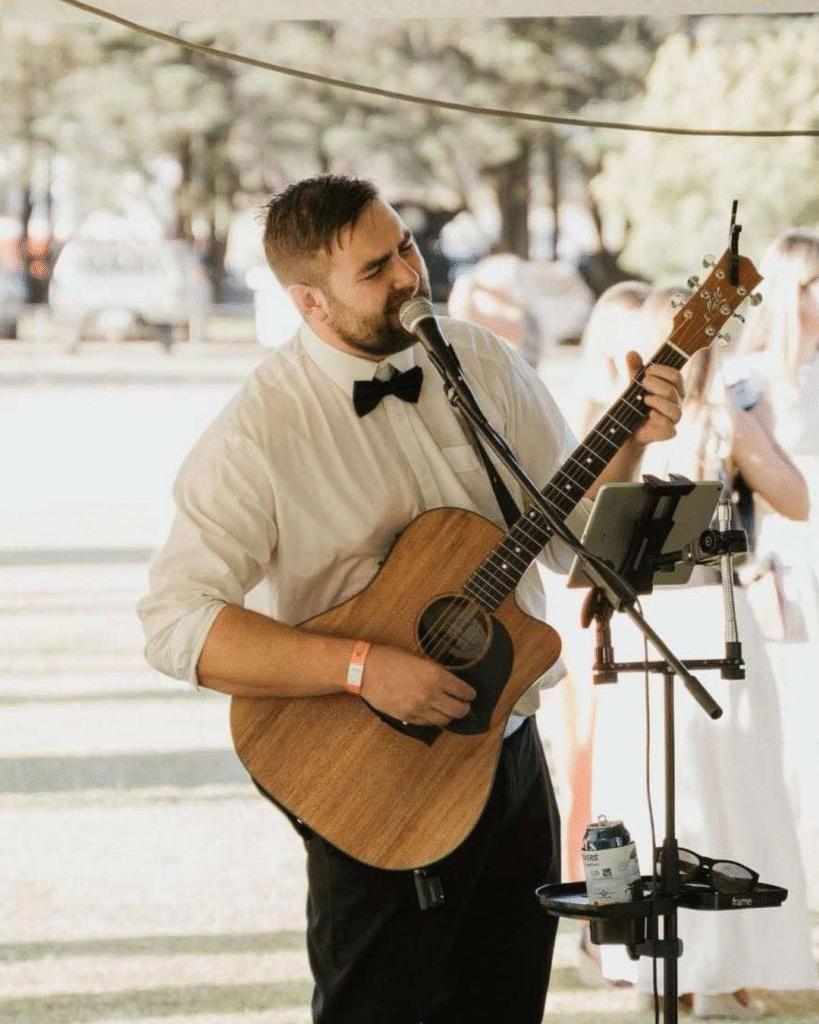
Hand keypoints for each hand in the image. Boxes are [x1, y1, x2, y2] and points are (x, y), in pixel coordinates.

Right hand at [359, 645, 475, 726]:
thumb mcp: (419, 659)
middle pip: (459, 710)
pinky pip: (428, 724)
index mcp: (435, 675)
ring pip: (445, 720)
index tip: (470, 694)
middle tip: (464, 705)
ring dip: (450, 716)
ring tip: (449, 711)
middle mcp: (430, 694)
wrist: (365, 670)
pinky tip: (433, 714)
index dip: (470, 694)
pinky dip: (433, 720)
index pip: (463, 691)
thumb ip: (435, 673)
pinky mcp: (407, 717)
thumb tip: (449, 684)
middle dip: (464, 708)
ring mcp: (418, 708)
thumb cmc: (389, 659)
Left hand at [626, 351, 683, 446]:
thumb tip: (631, 352)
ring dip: (655, 400)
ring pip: (673, 408)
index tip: (647, 371)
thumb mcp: (634, 383)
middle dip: (654, 384)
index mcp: (674, 388)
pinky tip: (648, 415)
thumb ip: (635, 369)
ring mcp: (674, 418)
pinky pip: (669, 425)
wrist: (627, 428)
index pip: (675, 375)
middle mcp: (677, 403)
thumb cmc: (635, 403)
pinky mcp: (669, 432)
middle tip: (642, 385)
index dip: (661, 370)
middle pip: (671, 389)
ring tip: (644, 400)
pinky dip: (657, 417)